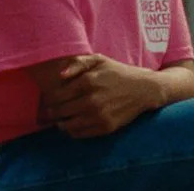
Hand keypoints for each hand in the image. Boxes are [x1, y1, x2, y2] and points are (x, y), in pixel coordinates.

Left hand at [41, 53, 160, 137]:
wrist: (144, 89)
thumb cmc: (118, 73)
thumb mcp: (99, 60)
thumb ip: (77, 63)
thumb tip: (60, 76)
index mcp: (88, 81)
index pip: (55, 96)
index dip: (49, 98)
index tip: (50, 99)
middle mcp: (92, 100)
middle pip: (58, 112)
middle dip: (52, 111)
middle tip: (53, 110)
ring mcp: (99, 116)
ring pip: (66, 125)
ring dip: (60, 122)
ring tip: (62, 118)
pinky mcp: (105, 128)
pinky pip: (78, 134)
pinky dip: (72, 130)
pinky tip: (75, 123)